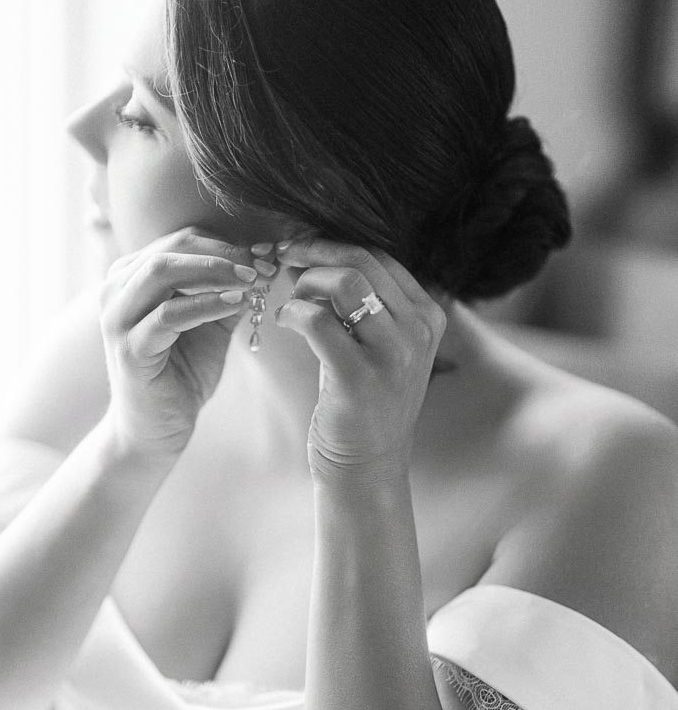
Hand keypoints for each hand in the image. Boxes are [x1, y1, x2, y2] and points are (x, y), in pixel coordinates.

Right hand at [100, 228, 263, 456]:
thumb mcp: (211, 324)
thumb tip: (263, 262)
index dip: (227, 243)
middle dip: (224, 253)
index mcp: (132, 276)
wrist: (155, 429)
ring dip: (214, 271)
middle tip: (263, 266)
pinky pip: (169, 314)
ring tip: (252, 281)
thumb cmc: (181, 374)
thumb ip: (228, 292)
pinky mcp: (129, 349)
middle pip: (173, 247)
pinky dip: (205, 304)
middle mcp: (116, 289)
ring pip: (163, 271)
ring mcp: (118, 318)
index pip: (182, 240)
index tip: (266, 255)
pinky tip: (236, 304)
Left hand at [274, 237, 445, 480]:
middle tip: (284, 258)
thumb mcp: (377, 345)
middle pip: (362, 260)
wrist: (368, 465)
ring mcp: (393, 355)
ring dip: (305, 283)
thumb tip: (312, 255)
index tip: (302, 249)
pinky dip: (291, 312)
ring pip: (344, 283)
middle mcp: (418, 330)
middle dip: (314, 251)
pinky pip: (317, 321)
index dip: (333, 244)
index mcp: (427, 315)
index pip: (379, 256)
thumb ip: (359, 303)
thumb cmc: (363, 401)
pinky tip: (283, 322)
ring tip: (290, 302)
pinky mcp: (360, 377)